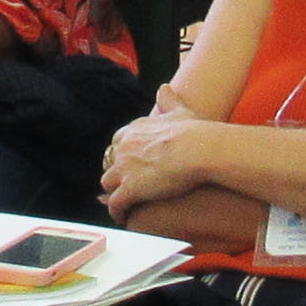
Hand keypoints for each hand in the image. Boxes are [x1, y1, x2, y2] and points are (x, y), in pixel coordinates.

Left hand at [98, 105, 216, 212]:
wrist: (196, 149)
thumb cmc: (193, 131)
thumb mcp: (179, 110)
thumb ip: (168, 100)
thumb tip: (164, 88)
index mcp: (133, 131)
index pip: (118, 142)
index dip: (122, 154)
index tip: (129, 163)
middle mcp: (123, 148)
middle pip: (109, 163)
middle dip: (115, 174)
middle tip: (124, 185)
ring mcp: (124, 169)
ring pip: (108, 184)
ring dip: (114, 193)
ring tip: (122, 204)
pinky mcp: (129, 190)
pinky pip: (115, 205)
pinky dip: (117, 212)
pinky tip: (123, 218)